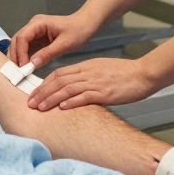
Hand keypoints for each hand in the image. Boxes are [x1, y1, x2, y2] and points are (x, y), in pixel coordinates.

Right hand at [8, 13, 100, 67]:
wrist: (86, 24)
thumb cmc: (78, 30)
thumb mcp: (64, 44)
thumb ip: (47, 53)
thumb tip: (32, 64)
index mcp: (39, 23)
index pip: (22, 38)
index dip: (20, 53)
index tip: (23, 67)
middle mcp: (33, 26)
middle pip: (17, 41)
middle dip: (15, 56)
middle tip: (17, 72)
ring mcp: (35, 32)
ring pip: (19, 45)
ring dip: (18, 58)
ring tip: (19, 72)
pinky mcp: (38, 39)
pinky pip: (27, 48)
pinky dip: (24, 58)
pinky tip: (25, 68)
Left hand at [26, 57, 155, 110]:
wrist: (143, 74)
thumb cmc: (125, 74)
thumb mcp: (101, 70)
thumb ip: (87, 77)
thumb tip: (73, 89)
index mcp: (86, 67)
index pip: (59, 73)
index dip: (44, 83)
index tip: (35, 93)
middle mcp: (87, 73)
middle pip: (58, 81)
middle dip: (42, 92)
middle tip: (30, 102)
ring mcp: (95, 82)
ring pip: (67, 89)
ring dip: (51, 98)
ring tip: (39, 107)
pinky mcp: (104, 93)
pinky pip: (84, 96)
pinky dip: (71, 102)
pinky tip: (61, 108)